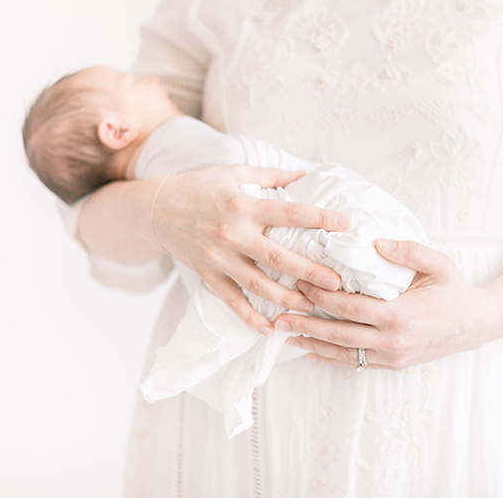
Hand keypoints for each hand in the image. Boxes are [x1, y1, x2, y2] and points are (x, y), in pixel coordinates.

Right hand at [154, 165, 350, 334]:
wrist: (157, 208)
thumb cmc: (202, 187)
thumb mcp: (236, 173)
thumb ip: (272, 176)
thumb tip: (307, 174)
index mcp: (243, 205)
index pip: (289, 213)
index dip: (319, 217)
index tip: (345, 224)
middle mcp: (232, 233)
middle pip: (277, 257)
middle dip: (309, 271)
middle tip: (337, 282)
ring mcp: (219, 258)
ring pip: (257, 285)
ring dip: (286, 298)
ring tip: (311, 306)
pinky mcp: (208, 275)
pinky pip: (231, 300)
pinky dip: (249, 317)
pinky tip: (269, 329)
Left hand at [274, 239, 500, 369]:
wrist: (476, 325)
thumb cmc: (454, 291)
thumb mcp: (438, 263)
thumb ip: (407, 250)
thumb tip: (375, 241)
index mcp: (401, 314)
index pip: (350, 306)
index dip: (322, 296)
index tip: (300, 283)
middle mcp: (393, 340)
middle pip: (339, 333)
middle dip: (306, 324)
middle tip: (279, 316)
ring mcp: (393, 357)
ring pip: (344, 353)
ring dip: (312, 344)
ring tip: (286, 335)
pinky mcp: (394, 365)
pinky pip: (356, 363)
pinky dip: (331, 358)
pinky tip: (311, 352)